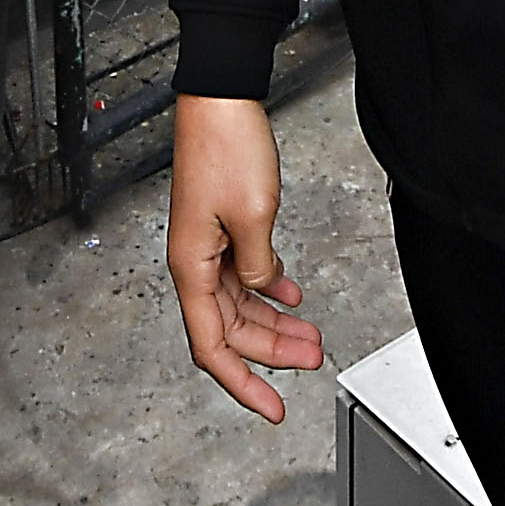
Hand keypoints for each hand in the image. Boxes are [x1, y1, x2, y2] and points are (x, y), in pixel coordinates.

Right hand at [167, 94, 323, 421]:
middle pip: (231, 328)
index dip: (243, 383)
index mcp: (191, 266)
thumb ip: (260, 266)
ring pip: (241, 303)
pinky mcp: (222, 227)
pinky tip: (290, 295)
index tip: (271, 406)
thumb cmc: (225, 147)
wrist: (220, 99)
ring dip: (275, 322)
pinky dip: (269, 288)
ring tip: (311, 335)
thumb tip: (265, 291)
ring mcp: (208, 244)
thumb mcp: (255, 217)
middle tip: (312, 361)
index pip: (213, 346)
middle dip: (272, 351)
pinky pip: (244, 273)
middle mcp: (194, 261)